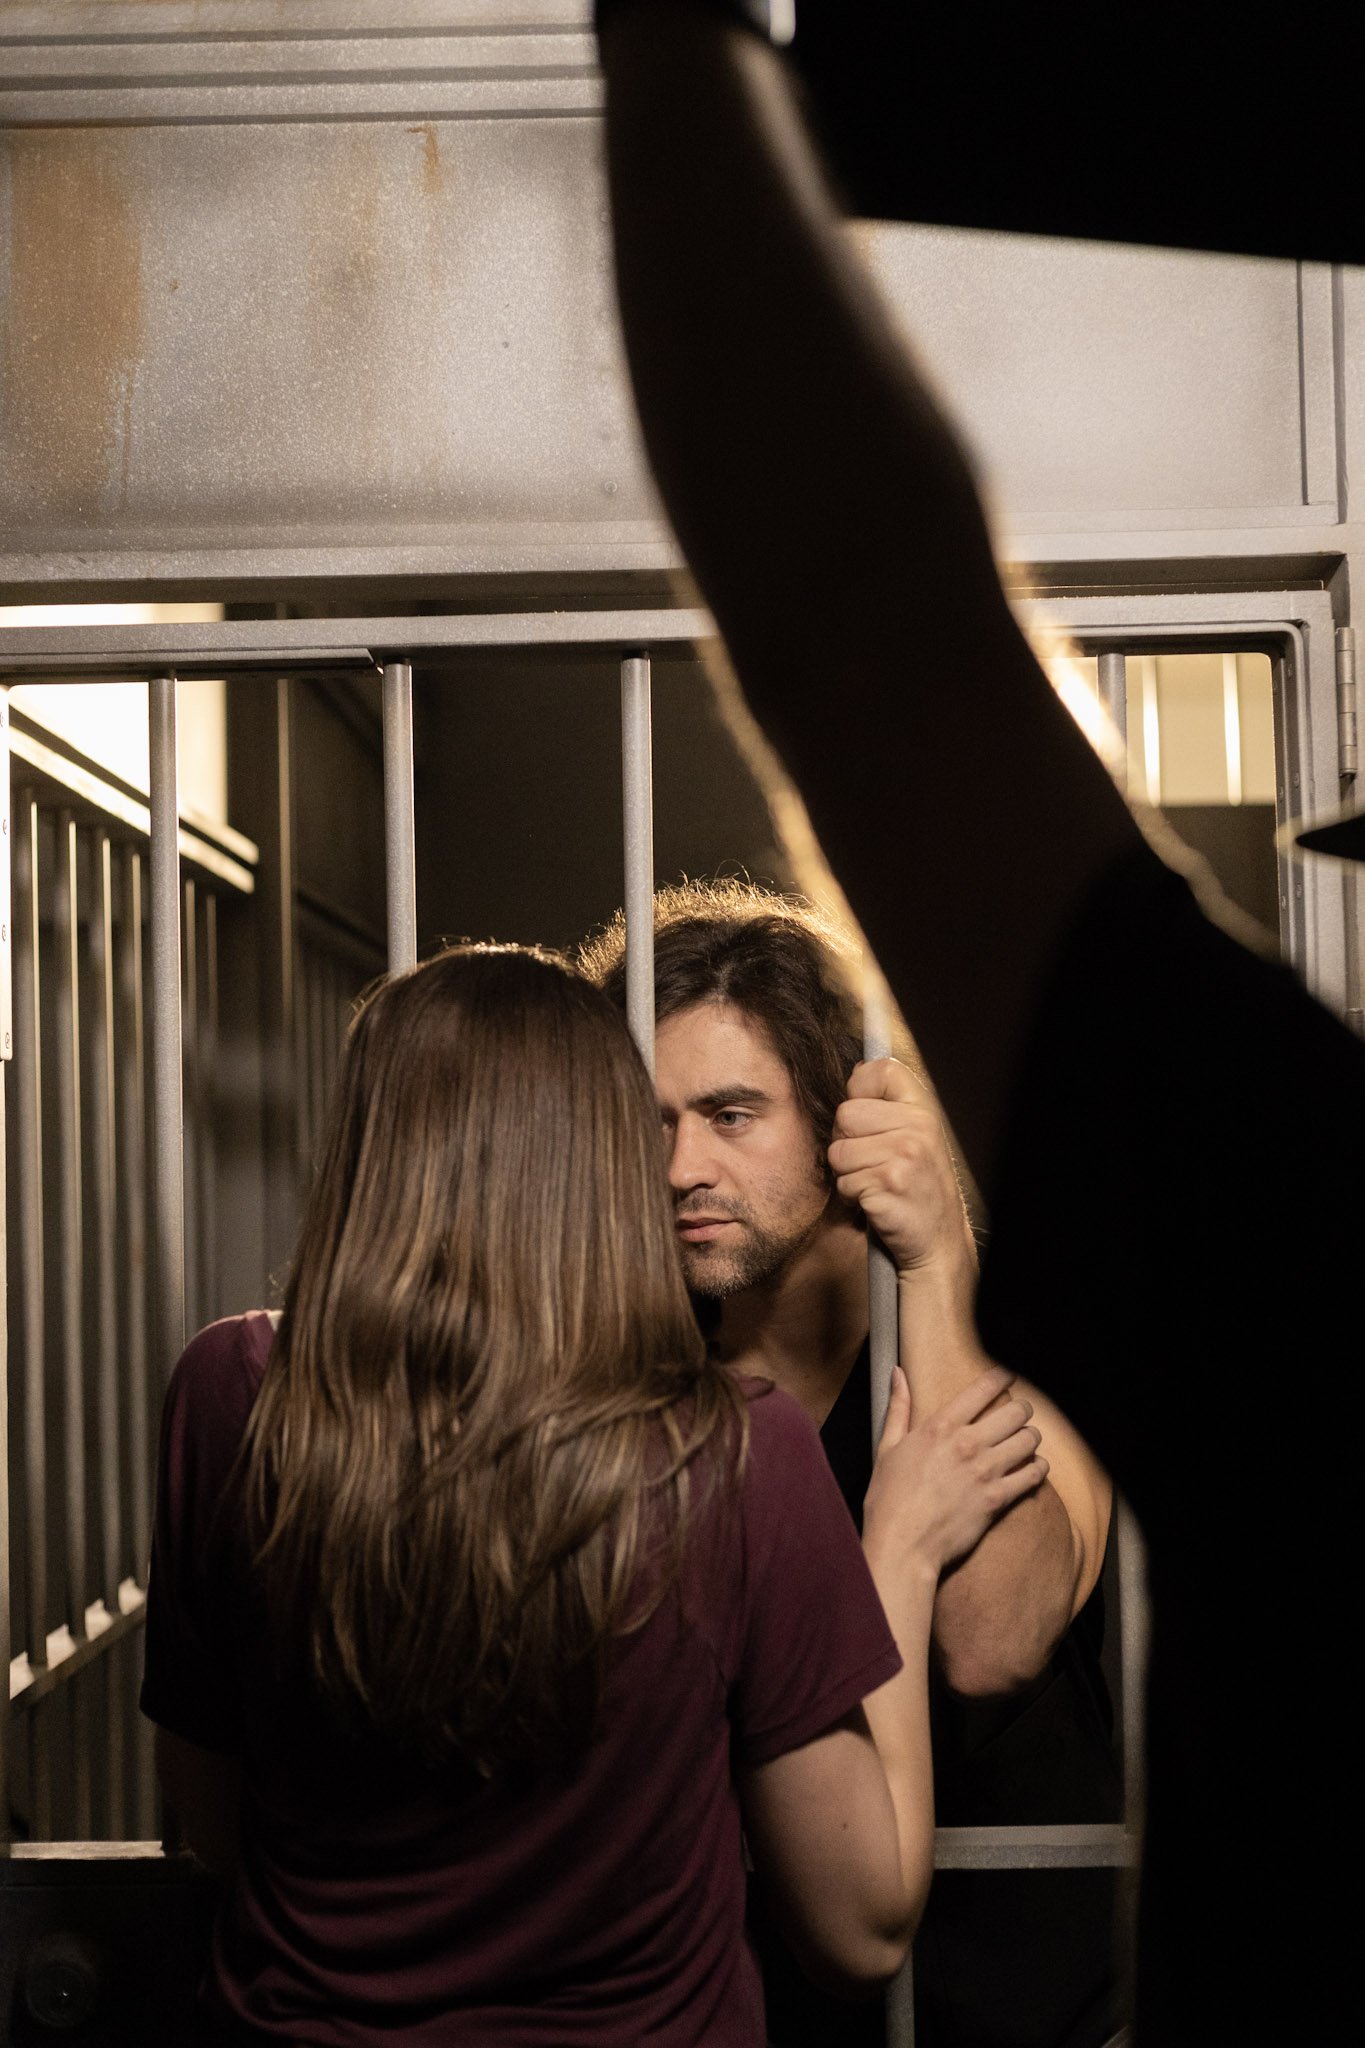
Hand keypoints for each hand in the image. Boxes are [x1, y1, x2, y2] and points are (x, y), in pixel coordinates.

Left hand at [828, 1060, 973, 1279]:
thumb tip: (856, 1069)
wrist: (937, 1241)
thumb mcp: (915, 1138)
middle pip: (845, 1114)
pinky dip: (851, 1196)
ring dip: (846, 1173)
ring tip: (874, 1183)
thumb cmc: (918, 1189)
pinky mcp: (887, 1183)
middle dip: (846, 1141)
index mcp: (923, 1110)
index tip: (867, 1116)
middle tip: (870, 1162)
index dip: (860, 1089)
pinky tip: (875, 1201)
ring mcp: (904, 1155)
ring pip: (837, 1150)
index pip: (879, 1070)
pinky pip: (842, 1181)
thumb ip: (887, 1106)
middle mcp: (917, 1127)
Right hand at [863, 1365, 1046, 1577]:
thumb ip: (898, 1407)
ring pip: (1028, 1439)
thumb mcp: (886, 1447)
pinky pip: (1033, 1474)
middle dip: (1022, 1410)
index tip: (1010, 1375)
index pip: (982, 1389)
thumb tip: (897, 1374)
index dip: (1002, 1377)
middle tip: (1021, 1413)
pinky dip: (1038, 1468)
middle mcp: (967, 1443)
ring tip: (1027, 1440)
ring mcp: (985, 1471)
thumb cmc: (889, 1499)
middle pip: (1015, 1412)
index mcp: (939, 1426)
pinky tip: (1034, 1468)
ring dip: (1031, 1437)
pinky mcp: (998, 1499)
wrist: (903, 1545)